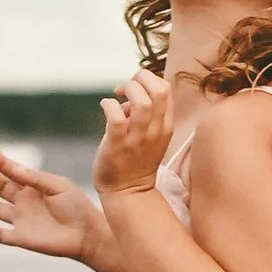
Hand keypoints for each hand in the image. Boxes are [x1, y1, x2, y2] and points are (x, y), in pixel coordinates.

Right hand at [0, 150, 105, 261]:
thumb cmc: (77, 207)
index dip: (2, 164)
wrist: (88, 234)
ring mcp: (21, 220)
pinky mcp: (21, 238)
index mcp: (33, 187)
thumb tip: (10, 167)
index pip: (12, 173)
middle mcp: (24, 202)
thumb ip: (34, 178)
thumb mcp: (56, 185)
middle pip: (0, 188)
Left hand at [92, 65, 173, 198]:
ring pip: (141, 101)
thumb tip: (132, 92)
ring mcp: (137, 138)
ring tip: (117, 96)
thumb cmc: (136, 160)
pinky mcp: (117, 144)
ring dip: (127, 89)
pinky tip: (105, 106)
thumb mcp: (153, 136)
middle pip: (158, 90)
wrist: (128, 193)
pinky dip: (108, 104)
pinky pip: (116, 116)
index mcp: (165, 126)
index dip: (149, 79)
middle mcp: (155, 130)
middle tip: (125, 88)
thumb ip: (148, 113)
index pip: (166, 89)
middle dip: (140, 78)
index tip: (135, 88)